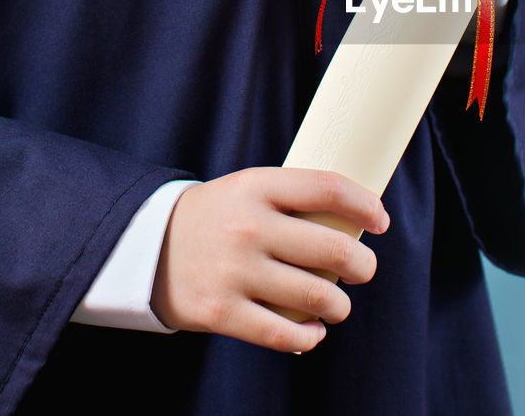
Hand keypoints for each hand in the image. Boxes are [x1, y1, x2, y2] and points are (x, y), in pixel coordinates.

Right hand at [150, 168, 388, 352]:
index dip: (366, 205)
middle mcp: (248, 228)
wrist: (143, 247)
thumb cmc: (217, 217)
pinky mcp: (221, 312)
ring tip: (337, 304)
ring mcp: (234, 272)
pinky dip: (310, 337)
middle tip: (364, 270)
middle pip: (334, 250)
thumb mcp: (249, 190)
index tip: (381, 221)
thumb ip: (295, 200)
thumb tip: (359, 219)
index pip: (329, 188)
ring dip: (340, 305)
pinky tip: (314, 331)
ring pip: (318, 296)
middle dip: (363, 266)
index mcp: (257, 187)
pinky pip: (285, 334)